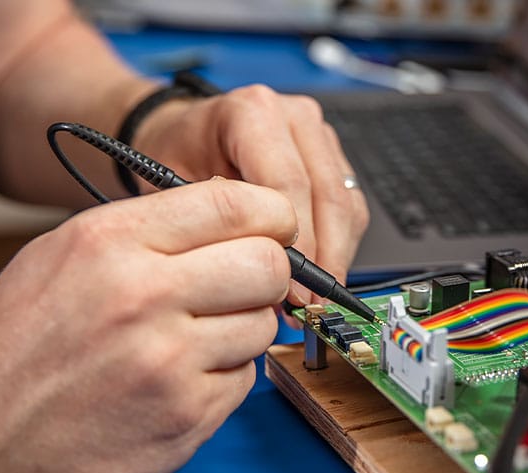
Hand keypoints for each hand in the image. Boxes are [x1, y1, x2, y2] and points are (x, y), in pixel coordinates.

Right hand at [0, 180, 295, 472]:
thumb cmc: (20, 347)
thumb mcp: (66, 255)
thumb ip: (150, 228)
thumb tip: (234, 213)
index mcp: (111, 241)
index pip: (235, 203)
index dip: (272, 215)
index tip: (274, 229)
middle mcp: (143, 295)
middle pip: (269, 264)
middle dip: (268, 274)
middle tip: (241, 287)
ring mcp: (168, 360)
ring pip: (264, 324)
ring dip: (242, 330)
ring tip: (191, 340)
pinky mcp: (186, 415)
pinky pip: (246, 379)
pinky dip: (224, 378)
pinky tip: (180, 379)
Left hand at [132, 84, 369, 303]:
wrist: (183, 134)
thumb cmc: (177, 156)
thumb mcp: (178, 188)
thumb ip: (220, 225)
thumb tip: (262, 274)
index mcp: (254, 112)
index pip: (290, 184)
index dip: (297, 243)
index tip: (292, 287)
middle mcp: (295, 117)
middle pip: (329, 196)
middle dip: (323, 257)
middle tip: (311, 303)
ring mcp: (319, 137)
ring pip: (347, 205)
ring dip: (336, 256)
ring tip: (315, 297)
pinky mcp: (334, 158)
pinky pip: (350, 207)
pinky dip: (339, 245)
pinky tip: (320, 274)